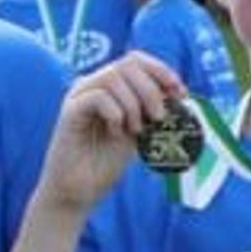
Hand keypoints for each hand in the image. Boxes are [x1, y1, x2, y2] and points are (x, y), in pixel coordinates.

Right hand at [43, 54, 183, 217]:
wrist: (79, 191)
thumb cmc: (106, 163)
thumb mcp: (139, 132)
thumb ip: (153, 111)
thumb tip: (180, 95)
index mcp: (109, 86)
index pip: (136, 60)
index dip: (161, 71)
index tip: (180, 93)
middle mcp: (92, 84)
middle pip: (127, 64)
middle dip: (151, 89)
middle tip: (158, 117)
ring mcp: (79, 95)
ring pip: (113, 77)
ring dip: (133, 104)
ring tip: (136, 130)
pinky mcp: (70, 111)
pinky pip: (97, 97)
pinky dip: (115, 113)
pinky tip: (116, 133)